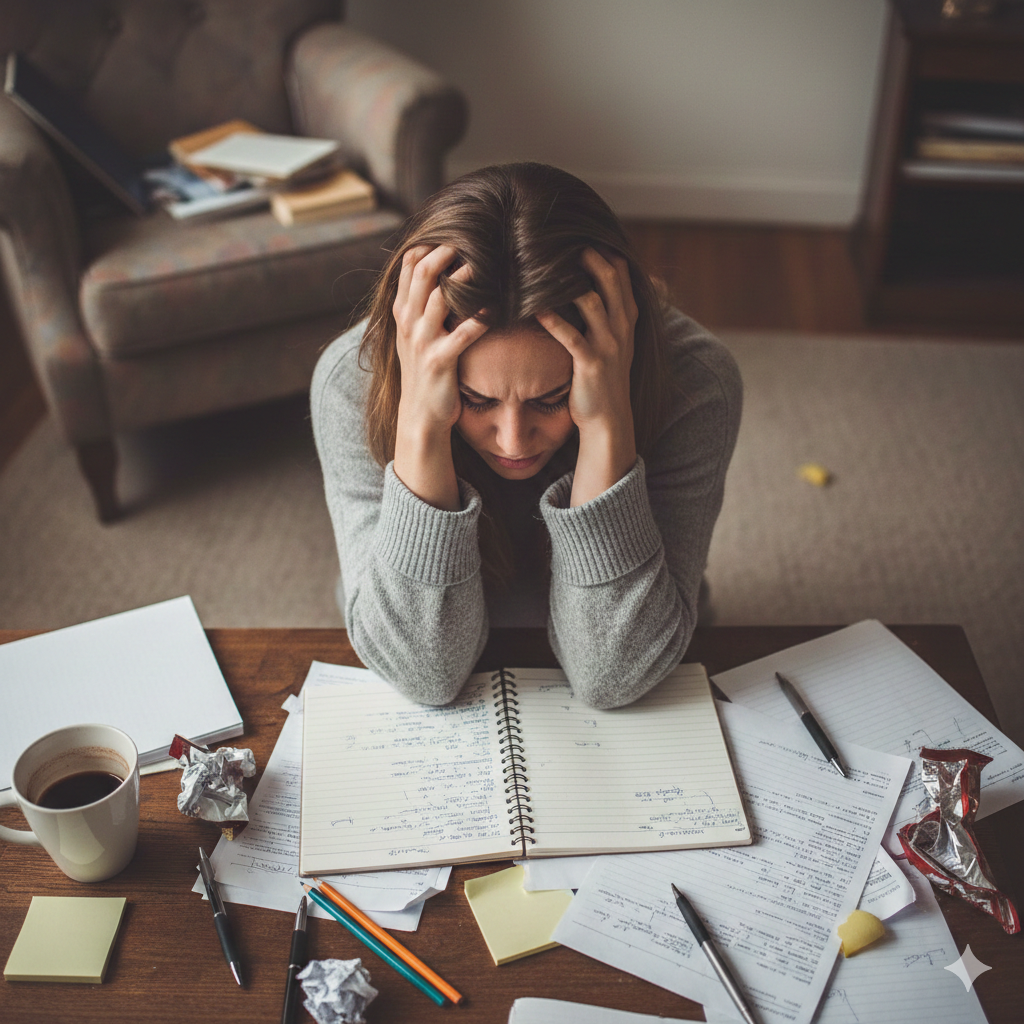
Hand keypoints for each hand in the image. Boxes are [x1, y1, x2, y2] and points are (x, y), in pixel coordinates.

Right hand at [392, 245, 486, 509]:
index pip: (409, 266)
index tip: (454, 230)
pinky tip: (496, 308)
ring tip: (482, 262)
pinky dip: (478, 319)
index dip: (429, 244)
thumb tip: (442, 275)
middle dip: (445, 251)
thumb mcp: (416, 337)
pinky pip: (461, 335)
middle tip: (471, 236)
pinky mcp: (439, 362)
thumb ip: (424, 307)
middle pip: (422, 273)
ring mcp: (422, 342)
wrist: (421, 417)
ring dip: (460, 278)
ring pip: (438, 298)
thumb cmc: (428, 374)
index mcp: (404, 313)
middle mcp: (409, 323)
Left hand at [536, 249, 637, 504]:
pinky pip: (570, 335)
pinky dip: (551, 318)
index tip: (579, 232)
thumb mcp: (613, 342)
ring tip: (540, 263)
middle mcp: (622, 327)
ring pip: (591, 300)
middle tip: (561, 237)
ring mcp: (608, 344)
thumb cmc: (602, 379)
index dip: (603, 250)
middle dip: (588, 255)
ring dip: (566, 281)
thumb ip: (607, 313)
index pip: (620, 273)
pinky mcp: (589, 363)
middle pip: (609, 277)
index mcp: (627, 318)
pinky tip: (533, 307)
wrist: (608, 420)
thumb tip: (591, 287)